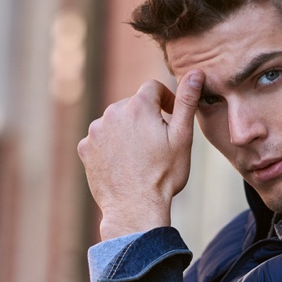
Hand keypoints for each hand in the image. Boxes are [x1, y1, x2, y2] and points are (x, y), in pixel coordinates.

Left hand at [77, 69, 203, 240]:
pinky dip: (110, 147)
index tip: (170, 118)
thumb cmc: (163, 176)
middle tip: (155, 145)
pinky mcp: (85, 149)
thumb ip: (187, 102)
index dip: (165, 101)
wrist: (134, 210)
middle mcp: (112, 113)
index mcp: (138, 106)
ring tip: (138, 157)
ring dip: (126, 132)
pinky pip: (100, 140)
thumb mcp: (182, 138)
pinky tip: (121, 164)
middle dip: (144, 119)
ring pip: (115, 122)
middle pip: (132, 106)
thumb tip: (196, 72)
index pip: (153, 88)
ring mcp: (95, 131)